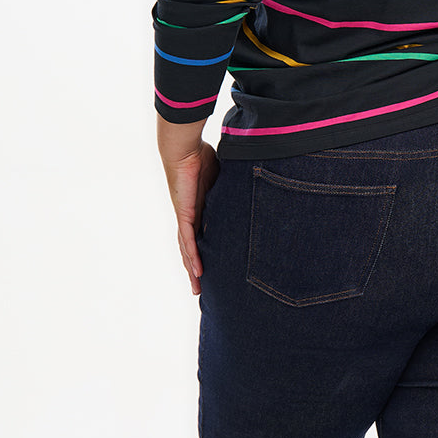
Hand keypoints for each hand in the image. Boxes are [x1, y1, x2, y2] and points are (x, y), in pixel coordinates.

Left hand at [156, 116, 219, 294]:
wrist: (184, 148)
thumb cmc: (201, 156)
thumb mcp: (223, 177)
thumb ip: (233, 187)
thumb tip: (253, 183)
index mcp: (198, 210)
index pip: (200, 237)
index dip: (202, 253)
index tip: (208, 267)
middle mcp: (189, 217)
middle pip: (190, 249)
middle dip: (194, 268)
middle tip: (198, 288)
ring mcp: (185, 217)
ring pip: (188, 249)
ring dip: (192, 269)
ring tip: (197, 286)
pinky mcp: (185, 214)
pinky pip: (189, 240)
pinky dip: (193, 256)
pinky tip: (196, 270)